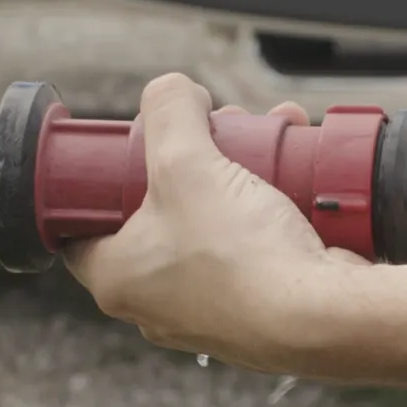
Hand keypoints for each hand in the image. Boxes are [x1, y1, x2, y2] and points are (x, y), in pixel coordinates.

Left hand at [62, 73, 367, 373]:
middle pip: (160, 214)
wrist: (322, 316)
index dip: (100, 184)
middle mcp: (156, 307)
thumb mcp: (187, 158)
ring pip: (212, 227)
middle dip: (191, 164)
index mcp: (118, 279)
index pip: (84, 227)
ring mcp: (210, 315)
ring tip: (264, 143)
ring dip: (237, 179)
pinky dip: (269, 212)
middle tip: (213, 134)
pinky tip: (293, 179)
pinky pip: (254, 251)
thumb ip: (169, 111)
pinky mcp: (259, 315)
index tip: (128, 154)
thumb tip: (172, 91)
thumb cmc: (241, 253)